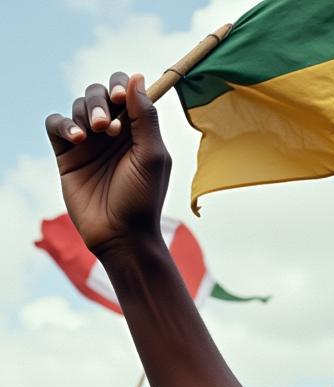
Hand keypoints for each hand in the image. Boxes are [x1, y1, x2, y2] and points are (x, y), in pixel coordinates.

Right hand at [45, 73, 169, 256]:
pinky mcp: (67, 153)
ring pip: (79, 105)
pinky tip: (77, 139)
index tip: (122, 97)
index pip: (128, 92)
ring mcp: (90, 142)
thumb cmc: (143, 199)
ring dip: (85, 113)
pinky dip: (63, 124)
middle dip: (101, 100)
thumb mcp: (152, 157)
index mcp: (138, 130)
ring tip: (94, 135)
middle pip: (100, 93)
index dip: (122, 86)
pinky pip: (55, 124)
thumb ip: (146, 117)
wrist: (121, 235)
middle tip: (107, 127)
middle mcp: (114, 133)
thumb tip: (138, 77)